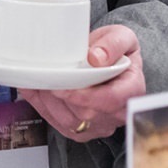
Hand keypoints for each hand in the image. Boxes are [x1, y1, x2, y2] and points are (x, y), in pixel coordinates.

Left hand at [21, 25, 145, 142]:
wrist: (107, 60)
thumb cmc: (116, 50)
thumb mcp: (122, 36)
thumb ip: (114, 43)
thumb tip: (96, 57)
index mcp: (132, 90)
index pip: (110, 100)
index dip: (85, 96)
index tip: (64, 88)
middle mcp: (118, 113)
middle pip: (86, 114)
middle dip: (60, 97)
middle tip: (43, 78)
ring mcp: (100, 125)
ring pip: (70, 122)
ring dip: (48, 102)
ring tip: (38, 81)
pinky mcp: (83, 131)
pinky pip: (59, 124)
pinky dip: (42, 106)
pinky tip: (35, 90)